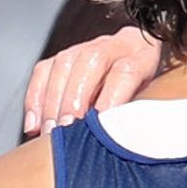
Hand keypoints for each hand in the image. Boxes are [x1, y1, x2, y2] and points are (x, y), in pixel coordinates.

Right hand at [21, 25, 159, 137]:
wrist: (135, 60)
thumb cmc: (146, 91)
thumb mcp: (152, 101)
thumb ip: (139, 115)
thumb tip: (124, 140)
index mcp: (141, 56)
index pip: (126, 72)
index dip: (112, 97)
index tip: (100, 123)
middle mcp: (112, 46)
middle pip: (90, 63)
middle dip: (74, 97)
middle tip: (66, 127)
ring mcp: (84, 48)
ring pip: (63, 65)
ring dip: (52, 101)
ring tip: (50, 130)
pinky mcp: (62, 57)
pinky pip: (43, 71)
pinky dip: (35, 98)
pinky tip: (34, 124)